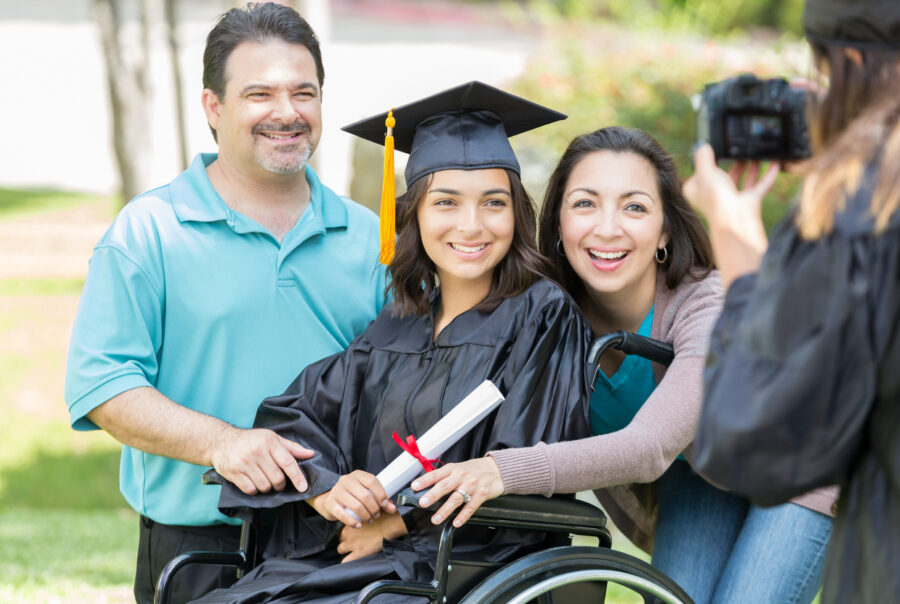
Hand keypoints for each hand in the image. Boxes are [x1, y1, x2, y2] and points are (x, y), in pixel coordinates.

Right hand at [210, 427, 313, 494]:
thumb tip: (311, 454)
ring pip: (264, 486)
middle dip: (280, 484)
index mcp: (269, 442)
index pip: (288, 462)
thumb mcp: (272, 438)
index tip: (303, 487)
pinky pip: (250, 489)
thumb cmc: (251, 440)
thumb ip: (292, 448)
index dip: (297, 477)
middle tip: (277, 481)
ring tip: (264, 480)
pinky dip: (254, 490)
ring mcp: (244, 462)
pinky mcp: (233, 472)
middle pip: (277, 478)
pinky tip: (253, 482)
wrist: (222, 441)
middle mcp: (257, 451)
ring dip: (267, 488)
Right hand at [309, 470, 397, 527]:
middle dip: (374, 508)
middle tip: (376, 515)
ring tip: (369, 520)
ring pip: (356, 506)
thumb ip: (380, 499)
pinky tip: (358, 525)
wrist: (330, 499)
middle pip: (365, 495)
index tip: (385, 504)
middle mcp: (346, 480)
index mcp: (357, 475)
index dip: (381, 493)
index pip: (372, 481)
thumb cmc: (352, 496)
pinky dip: (353, 522)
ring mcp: (337, 491)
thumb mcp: (366, 493)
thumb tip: (393, 508)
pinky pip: (343, 515)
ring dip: (366, 516)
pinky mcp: (330, 503)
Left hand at [337, 513, 407, 562]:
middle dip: (345, 541)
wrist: (391, 524)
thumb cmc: (383, 516)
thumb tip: (364, 518)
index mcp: (350, 521)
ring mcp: (352, 543)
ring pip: (340, 549)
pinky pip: (345, 562)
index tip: (352, 535)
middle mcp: (347, 532)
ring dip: (346, 551)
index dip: (346, 533)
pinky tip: (354, 559)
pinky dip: (348, 562)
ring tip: (355, 550)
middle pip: (339, 538)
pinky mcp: (358, 553)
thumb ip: (362, 516)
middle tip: (355, 542)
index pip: (341, 529)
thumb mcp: (369, 512)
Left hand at [411, 457, 502, 527]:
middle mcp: (461, 476)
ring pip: (456, 498)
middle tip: (423, 503)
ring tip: (436, 519)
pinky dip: (463, 516)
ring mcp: (472, 485)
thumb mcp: (458, 468)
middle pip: (445, 486)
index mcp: (453, 469)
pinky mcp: (481, 494)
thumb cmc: (474, 470)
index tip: (414, 486)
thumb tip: (426, 488)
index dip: (424, 480)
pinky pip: (471, 507)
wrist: (497, 469)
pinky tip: (456, 523)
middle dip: (433, 495)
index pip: (436, 474)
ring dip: (445, 510)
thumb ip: (444, 477)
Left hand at [683, 144, 778, 287]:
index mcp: (698, 191)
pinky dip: (768, 175)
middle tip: (740, 149)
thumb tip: (703, 146)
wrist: (736, 220)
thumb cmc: (716, 198)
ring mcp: (733, 200)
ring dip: (750, 167)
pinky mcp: (749, 202)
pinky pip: (760, 186)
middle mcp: (714, 196)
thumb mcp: (706, 173)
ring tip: (756, 153)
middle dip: (733, 163)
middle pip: (723, 176)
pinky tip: (775, 163)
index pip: (700, 174)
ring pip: (742, 180)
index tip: (714, 150)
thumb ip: (703, 158)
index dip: (706, 163)